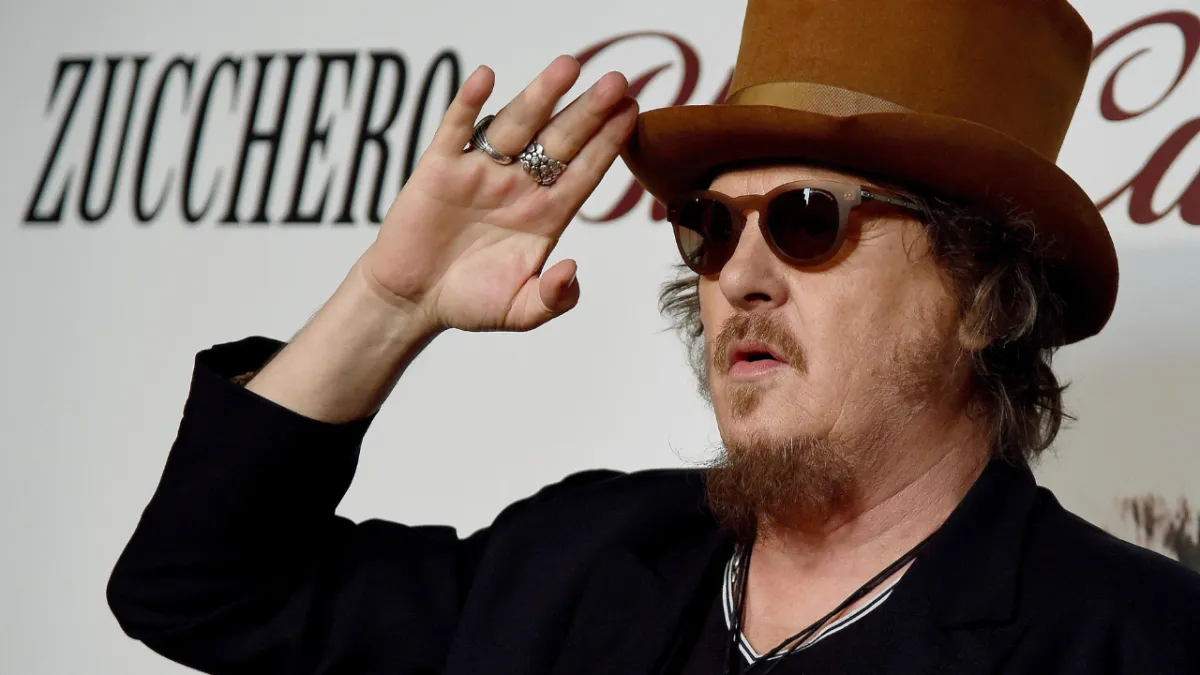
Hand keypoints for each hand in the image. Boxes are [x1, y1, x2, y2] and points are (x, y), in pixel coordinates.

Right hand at [358, 55, 637, 333]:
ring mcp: (480, 172)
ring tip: (567, 66)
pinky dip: (468, 103)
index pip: (584, 171)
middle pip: (559, 140)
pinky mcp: (439, 169)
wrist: (412, 301)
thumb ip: (553, 298)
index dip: (608, 144)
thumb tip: (572, 270)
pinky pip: (455, 130)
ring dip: (540, 96)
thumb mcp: (521, 311)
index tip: (633, 114)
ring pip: (515, 126)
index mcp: (545, 215)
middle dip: (587, 112)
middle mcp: (518, 186)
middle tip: (617, 82)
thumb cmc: (470, 303)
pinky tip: (486, 77)